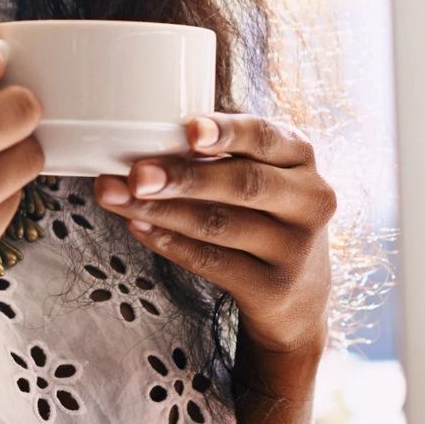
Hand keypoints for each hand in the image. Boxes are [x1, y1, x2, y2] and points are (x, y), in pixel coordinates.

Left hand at [93, 112, 335, 364]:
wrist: (299, 294)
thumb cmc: (267, 215)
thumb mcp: (265, 175)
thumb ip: (224, 154)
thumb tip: (145, 140)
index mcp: (300, 157)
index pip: (266, 137)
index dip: (228, 132)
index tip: (190, 129)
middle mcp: (309, 199)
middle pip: (243, 184)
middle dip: (184, 178)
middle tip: (137, 175)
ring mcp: (294, 247)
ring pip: (219, 225)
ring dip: (161, 211)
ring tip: (115, 197)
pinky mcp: (273, 287)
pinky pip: (211, 262)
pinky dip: (170, 243)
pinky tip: (138, 227)